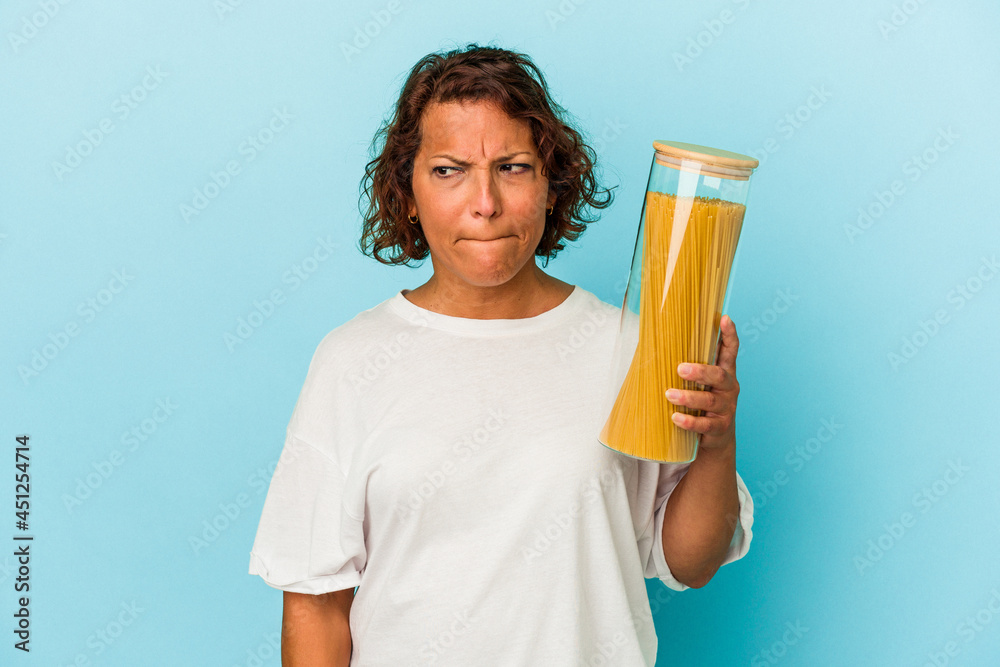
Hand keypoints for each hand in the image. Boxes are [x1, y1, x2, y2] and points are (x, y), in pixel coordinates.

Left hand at [664, 315, 739, 450]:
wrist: (716, 437)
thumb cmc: (702, 403)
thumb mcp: (701, 384)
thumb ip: (689, 366)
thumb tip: (656, 344)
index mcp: (725, 372)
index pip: (730, 351)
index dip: (729, 335)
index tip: (724, 319)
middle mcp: (729, 388)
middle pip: (719, 376)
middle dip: (700, 371)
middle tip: (680, 369)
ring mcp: (726, 408)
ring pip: (709, 400)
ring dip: (688, 397)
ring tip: (670, 394)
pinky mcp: (720, 427)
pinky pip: (704, 424)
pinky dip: (689, 421)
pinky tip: (675, 418)